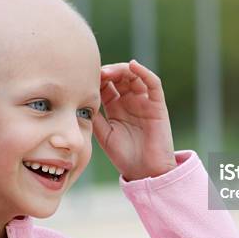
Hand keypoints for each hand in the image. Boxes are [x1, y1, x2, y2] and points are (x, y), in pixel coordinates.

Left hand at [93, 59, 177, 180]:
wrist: (145, 171)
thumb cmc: (124, 156)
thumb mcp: (103, 134)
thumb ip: (94, 116)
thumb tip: (80, 99)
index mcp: (116, 107)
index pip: (106, 85)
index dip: (97, 79)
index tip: (85, 77)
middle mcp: (130, 101)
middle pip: (120, 77)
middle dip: (108, 72)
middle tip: (97, 73)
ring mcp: (144, 101)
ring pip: (135, 76)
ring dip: (122, 70)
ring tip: (110, 72)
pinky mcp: (158, 105)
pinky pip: (153, 83)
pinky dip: (144, 72)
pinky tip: (134, 66)